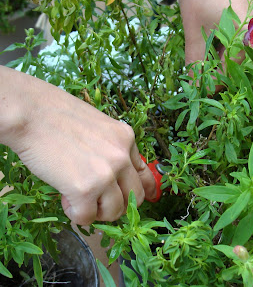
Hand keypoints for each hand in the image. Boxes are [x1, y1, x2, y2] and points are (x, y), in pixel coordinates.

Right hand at [0, 66, 155, 224]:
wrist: (31, 112)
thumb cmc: (58, 116)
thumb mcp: (99, 127)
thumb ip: (111, 149)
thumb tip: (113, 176)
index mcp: (127, 139)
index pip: (145, 175)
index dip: (139, 191)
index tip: (128, 199)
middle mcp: (122, 157)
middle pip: (136, 198)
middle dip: (118, 205)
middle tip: (98, 201)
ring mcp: (106, 174)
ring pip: (115, 211)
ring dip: (98, 212)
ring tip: (79, 199)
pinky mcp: (85, 189)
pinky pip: (87, 217)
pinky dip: (77, 214)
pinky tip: (65, 199)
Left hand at [179, 0, 252, 92]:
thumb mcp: (195, 33)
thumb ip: (196, 61)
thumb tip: (194, 85)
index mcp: (244, 33)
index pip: (232, 69)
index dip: (215, 82)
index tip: (201, 89)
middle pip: (237, 61)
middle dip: (217, 71)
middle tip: (200, 75)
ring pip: (239, 51)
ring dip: (221, 59)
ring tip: (205, 59)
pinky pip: (242, 40)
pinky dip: (227, 46)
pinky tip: (214, 45)